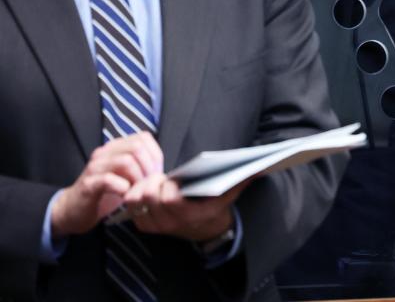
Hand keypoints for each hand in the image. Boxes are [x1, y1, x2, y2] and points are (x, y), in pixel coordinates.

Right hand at [51, 132, 162, 237]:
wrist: (73, 210)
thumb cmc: (105, 194)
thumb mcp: (127, 176)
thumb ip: (142, 167)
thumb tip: (163, 169)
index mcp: (116, 148)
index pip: (144, 138)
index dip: (155, 155)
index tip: (157, 173)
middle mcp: (105, 153)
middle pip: (137, 147)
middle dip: (149, 167)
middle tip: (149, 184)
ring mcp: (95, 167)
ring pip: (125, 161)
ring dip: (138, 178)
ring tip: (138, 191)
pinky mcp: (88, 184)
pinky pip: (109, 180)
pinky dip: (122, 188)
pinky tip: (124, 196)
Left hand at [124, 175, 248, 241]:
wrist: (209, 231)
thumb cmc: (217, 207)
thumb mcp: (230, 194)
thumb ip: (242, 180)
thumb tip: (258, 169)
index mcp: (190, 215)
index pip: (168, 198)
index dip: (168, 184)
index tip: (174, 178)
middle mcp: (171, 223)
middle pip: (147, 197)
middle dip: (151, 182)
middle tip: (161, 176)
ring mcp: (157, 226)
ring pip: (134, 202)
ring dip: (141, 188)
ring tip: (153, 181)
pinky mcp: (147, 226)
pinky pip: (131, 209)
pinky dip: (135, 196)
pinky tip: (147, 189)